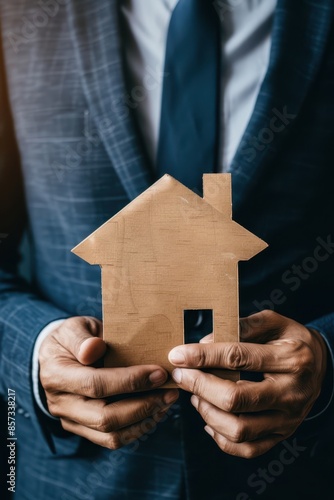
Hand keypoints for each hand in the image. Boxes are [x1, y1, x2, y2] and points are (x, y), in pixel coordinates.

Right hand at [39, 317, 178, 448]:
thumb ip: (83, 338)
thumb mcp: (75, 327)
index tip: (158, 373)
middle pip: (105, 418)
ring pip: (111, 435)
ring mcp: (71, 420)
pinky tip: (155, 411)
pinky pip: (112, 438)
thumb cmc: (72, 338)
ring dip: (144, 420)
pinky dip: (137, 428)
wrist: (58, 355)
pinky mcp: (83, 428)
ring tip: (166, 402)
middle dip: (143, 406)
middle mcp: (61, 403)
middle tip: (170, 392)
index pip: (96, 384)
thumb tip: (94, 348)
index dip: (130, 381)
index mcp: (56, 375)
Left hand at [168, 310, 326, 457]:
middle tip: (180, 375)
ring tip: (195, 395)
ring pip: (239, 429)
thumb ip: (242, 326)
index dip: (203, 357)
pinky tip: (209, 419)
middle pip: (236, 399)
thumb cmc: (289, 339)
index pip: (238, 358)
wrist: (320, 364)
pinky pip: (248, 448)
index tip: (178, 355)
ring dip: (207, 412)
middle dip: (200, 386)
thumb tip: (205, 340)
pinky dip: (221, 438)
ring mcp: (288, 418)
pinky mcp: (282, 434)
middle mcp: (291, 392)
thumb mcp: (273, 322)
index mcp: (290, 358)